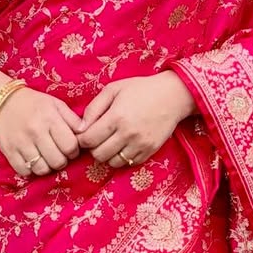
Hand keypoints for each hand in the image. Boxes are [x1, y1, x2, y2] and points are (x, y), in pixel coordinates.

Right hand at [0, 85, 84, 177]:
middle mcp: (36, 131)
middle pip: (58, 161)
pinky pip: (25, 171)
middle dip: (62, 161)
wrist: (2, 101)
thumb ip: (73, 120)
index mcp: (50, 119)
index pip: (71, 146)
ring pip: (42, 169)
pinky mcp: (9, 151)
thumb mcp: (56, 104)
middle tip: (58, 154)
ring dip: (47, 167)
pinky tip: (32, 160)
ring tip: (46, 158)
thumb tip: (87, 134)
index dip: (73, 151)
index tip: (69, 148)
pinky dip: (31, 170)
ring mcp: (21, 143)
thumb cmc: (34, 104)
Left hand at [76, 72, 195, 167]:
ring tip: (111, 142)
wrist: (172, 96)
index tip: (85, 134)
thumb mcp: (113, 89)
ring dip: (107, 155)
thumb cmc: (140, 89)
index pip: (88, 140)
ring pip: (113, 163)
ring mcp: (140, 144)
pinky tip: (124, 145)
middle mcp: (128, 133)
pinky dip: (122, 158)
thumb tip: (80, 128)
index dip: (82, 139)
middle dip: (94, 148)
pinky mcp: (150, 151)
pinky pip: (129, 163)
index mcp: (116, 117)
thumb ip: (93, 108)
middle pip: (98, 155)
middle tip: (97, 139)